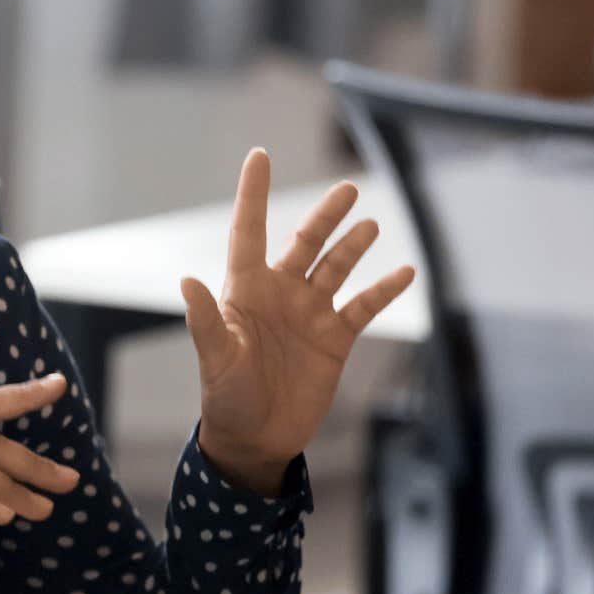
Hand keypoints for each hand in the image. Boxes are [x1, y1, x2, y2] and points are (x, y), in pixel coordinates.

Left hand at [182, 149, 415, 494]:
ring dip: (353, 246)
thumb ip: (206, 321)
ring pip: (337, 267)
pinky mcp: (335, 339)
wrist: (256, 439)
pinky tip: (405, 272)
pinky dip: (385, 290)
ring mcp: (310, 313)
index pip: (249, 230)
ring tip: (371, 224)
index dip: (253, 193)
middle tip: (347, 188)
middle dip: (325, 215)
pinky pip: (364, 306)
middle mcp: (280, 293)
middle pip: (305, 242)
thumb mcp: (215, 359)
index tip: (260, 154)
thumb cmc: (226, 397)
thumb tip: (187, 281)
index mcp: (246, 290)